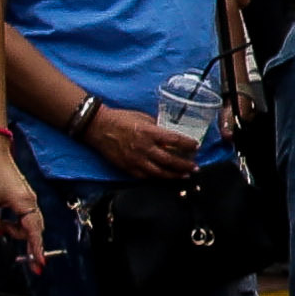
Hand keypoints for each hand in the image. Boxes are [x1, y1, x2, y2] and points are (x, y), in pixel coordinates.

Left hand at [0, 145, 49, 264]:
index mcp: (25, 205)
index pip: (33, 232)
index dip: (37, 249)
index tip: (40, 264)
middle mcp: (31, 202)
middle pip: (33, 229)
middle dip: (30, 244)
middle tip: (26, 260)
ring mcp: (28, 198)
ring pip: (27, 223)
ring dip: (16, 231)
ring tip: (0, 229)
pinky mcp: (22, 195)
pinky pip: (23, 215)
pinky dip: (16, 223)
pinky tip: (4, 224)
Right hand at [77, 101, 198, 184]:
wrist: (98, 127)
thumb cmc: (121, 119)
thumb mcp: (142, 117)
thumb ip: (157, 127)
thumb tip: (170, 133)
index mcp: (149, 132)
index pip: (175, 140)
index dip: (188, 144)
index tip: (196, 146)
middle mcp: (144, 148)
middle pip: (170, 160)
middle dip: (185, 165)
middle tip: (195, 167)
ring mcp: (135, 160)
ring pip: (160, 172)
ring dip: (174, 175)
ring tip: (184, 176)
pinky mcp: (127, 167)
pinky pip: (145, 176)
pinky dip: (157, 178)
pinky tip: (165, 177)